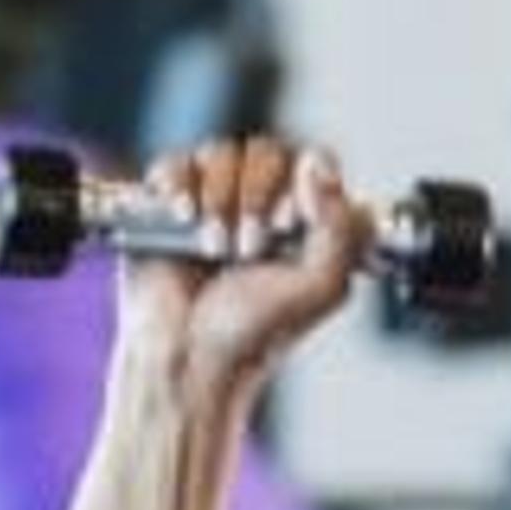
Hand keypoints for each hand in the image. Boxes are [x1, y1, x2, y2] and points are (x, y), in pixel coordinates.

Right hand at [114, 138, 366, 393]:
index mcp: (306, 222)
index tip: (289, 223)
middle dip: (256, 196)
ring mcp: (214, 202)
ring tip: (214, 249)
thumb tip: (317, 167)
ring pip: (220, 153)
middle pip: (266, 151)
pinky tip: (183, 219)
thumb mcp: (321, 287)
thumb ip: (340, 228)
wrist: (188, 358)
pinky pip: (175, 163)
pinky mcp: (170, 205)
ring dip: (218, 200)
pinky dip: (178, 185)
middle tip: (248, 248)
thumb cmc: (252, 335)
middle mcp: (262, 206)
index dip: (303, 182)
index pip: (315, 163)